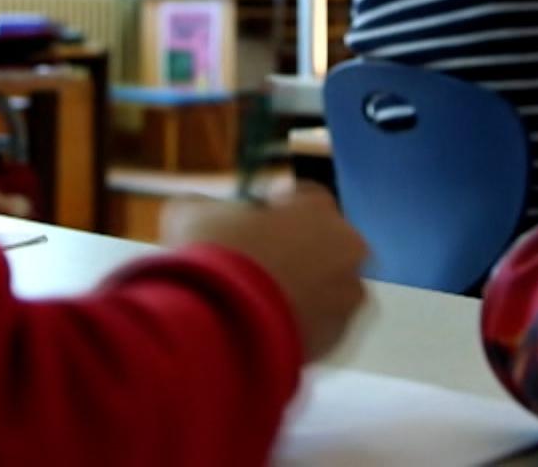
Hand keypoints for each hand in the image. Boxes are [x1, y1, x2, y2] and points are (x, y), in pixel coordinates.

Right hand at [161, 183, 368, 360]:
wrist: (222, 329)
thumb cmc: (212, 258)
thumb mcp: (190, 213)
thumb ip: (206, 205)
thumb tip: (201, 210)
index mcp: (319, 207)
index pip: (306, 199)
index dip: (279, 211)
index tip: (254, 226)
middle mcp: (347, 247)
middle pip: (323, 243)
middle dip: (295, 252)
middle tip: (257, 268)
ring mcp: (347, 296)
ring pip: (325, 288)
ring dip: (301, 291)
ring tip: (258, 305)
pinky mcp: (340, 338)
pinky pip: (320, 325)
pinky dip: (300, 326)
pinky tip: (266, 329)